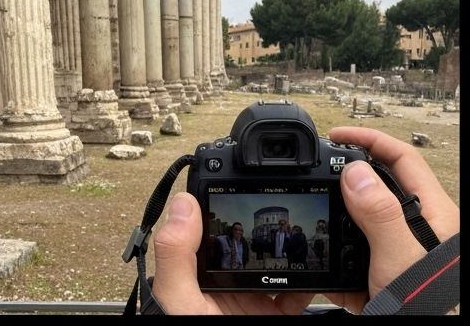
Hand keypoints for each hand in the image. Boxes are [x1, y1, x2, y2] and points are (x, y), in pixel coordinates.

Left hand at [149, 192, 313, 313]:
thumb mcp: (178, 299)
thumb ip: (176, 254)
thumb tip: (183, 203)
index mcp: (199, 271)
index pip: (216, 229)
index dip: (232, 206)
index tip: (253, 187)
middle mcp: (228, 284)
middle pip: (253, 247)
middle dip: (274, 231)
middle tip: (297, 211)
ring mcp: (254, 303)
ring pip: (280, 269)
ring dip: (297, 255)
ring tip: (313, 238)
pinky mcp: (276, 318)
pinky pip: (298, 298)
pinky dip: (314, 286)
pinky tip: (324, 275)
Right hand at [323, 126, 459, 312]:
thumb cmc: (435, 315)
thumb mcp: (403, 263)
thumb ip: (380, 216)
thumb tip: (354, 172)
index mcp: (433, 217)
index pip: (402, 159)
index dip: (368, 140)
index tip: (335, 136)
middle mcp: (419, 232)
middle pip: (379, 186)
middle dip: (345, 176)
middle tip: (316, 171)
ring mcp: (401, 255)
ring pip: (362, 223)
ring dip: (336, 222)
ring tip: (314, 219)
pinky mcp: (387, 278)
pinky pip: (355, 258)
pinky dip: (336, 261)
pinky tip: (325, 269)